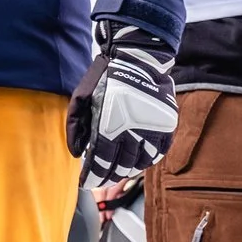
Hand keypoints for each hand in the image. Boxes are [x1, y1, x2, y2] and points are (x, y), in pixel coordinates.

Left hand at [66, 23, 176, 184]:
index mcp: (108, 124)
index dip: (92, 177)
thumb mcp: (81, 97)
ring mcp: (151, 129)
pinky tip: (136, 163)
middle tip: (99, 182)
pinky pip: (158, 153)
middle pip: (120, 166)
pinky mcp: (166, 125)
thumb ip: (76, 126)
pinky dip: (146, 161)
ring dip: (126, 171)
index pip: (100, 161)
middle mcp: (131, 130)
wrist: (137, 57)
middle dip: (107, 177)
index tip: (85, 184)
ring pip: (139, 162)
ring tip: (116, 174)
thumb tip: (76, 153)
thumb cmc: (105, 77)